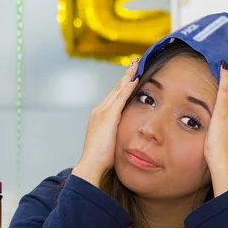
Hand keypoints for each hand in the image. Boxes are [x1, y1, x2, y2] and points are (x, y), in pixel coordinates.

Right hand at [72, 59, 139, 186]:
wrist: (91, 164)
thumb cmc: (100, 159)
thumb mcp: (109, 142)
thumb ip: (115, 133)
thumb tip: (122, 134)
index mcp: (99, 116)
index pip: (113, 97)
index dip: (122, 86)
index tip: (130, 76)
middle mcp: (99, 111)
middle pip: (115, 89)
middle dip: (125, 76)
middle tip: (134, 63)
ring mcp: (103, 113)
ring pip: (118, 90)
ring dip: (127, 77)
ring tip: (136, 65)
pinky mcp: (109, 117)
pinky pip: (120, 98)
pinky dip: (128, 88)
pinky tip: (135, 79)